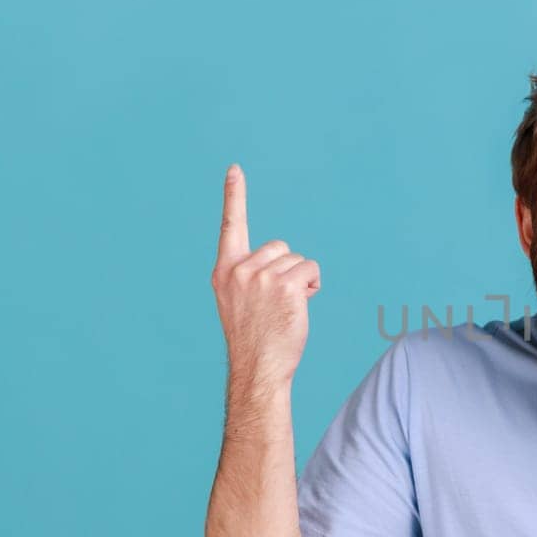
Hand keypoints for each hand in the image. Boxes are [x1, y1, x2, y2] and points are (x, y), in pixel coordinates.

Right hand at [210, 164, 321, 385]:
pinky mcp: (285, 285)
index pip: (230, 226)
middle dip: (286, 269)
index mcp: (224, 271)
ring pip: (297, 259)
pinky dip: (312, 283)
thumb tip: (289, 267)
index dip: (233, 196)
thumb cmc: (255, 338)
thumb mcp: (241, 301)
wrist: (258, 367)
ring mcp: (261, 276)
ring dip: (300, 279)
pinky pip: (310, 269)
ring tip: (286, 308)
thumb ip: (252, 276)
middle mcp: (239, 270)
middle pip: (279, 246)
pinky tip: (301, 304)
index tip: (235, 168)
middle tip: (276, 302)